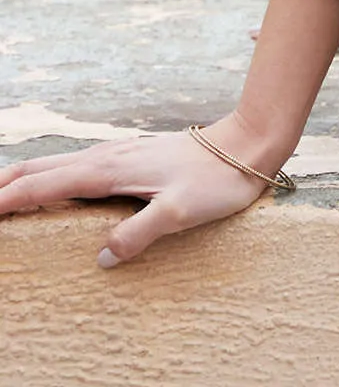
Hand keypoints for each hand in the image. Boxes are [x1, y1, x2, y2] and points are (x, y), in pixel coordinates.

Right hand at [0, 114, 284, 266]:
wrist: (249, 144)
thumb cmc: (217, 179)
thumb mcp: (181, 211)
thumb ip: (139, 233)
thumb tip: (103, 258)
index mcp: (109, 170)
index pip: (42, 185)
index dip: (6, 200)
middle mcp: (107, 158)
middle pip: (41, 169)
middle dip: (4, 186)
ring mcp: (118, 155)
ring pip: (57, 164)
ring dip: (24, 179)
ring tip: (2, 197)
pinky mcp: (131, 158)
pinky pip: (77, 166)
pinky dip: (50, 176)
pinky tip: (53, 188)